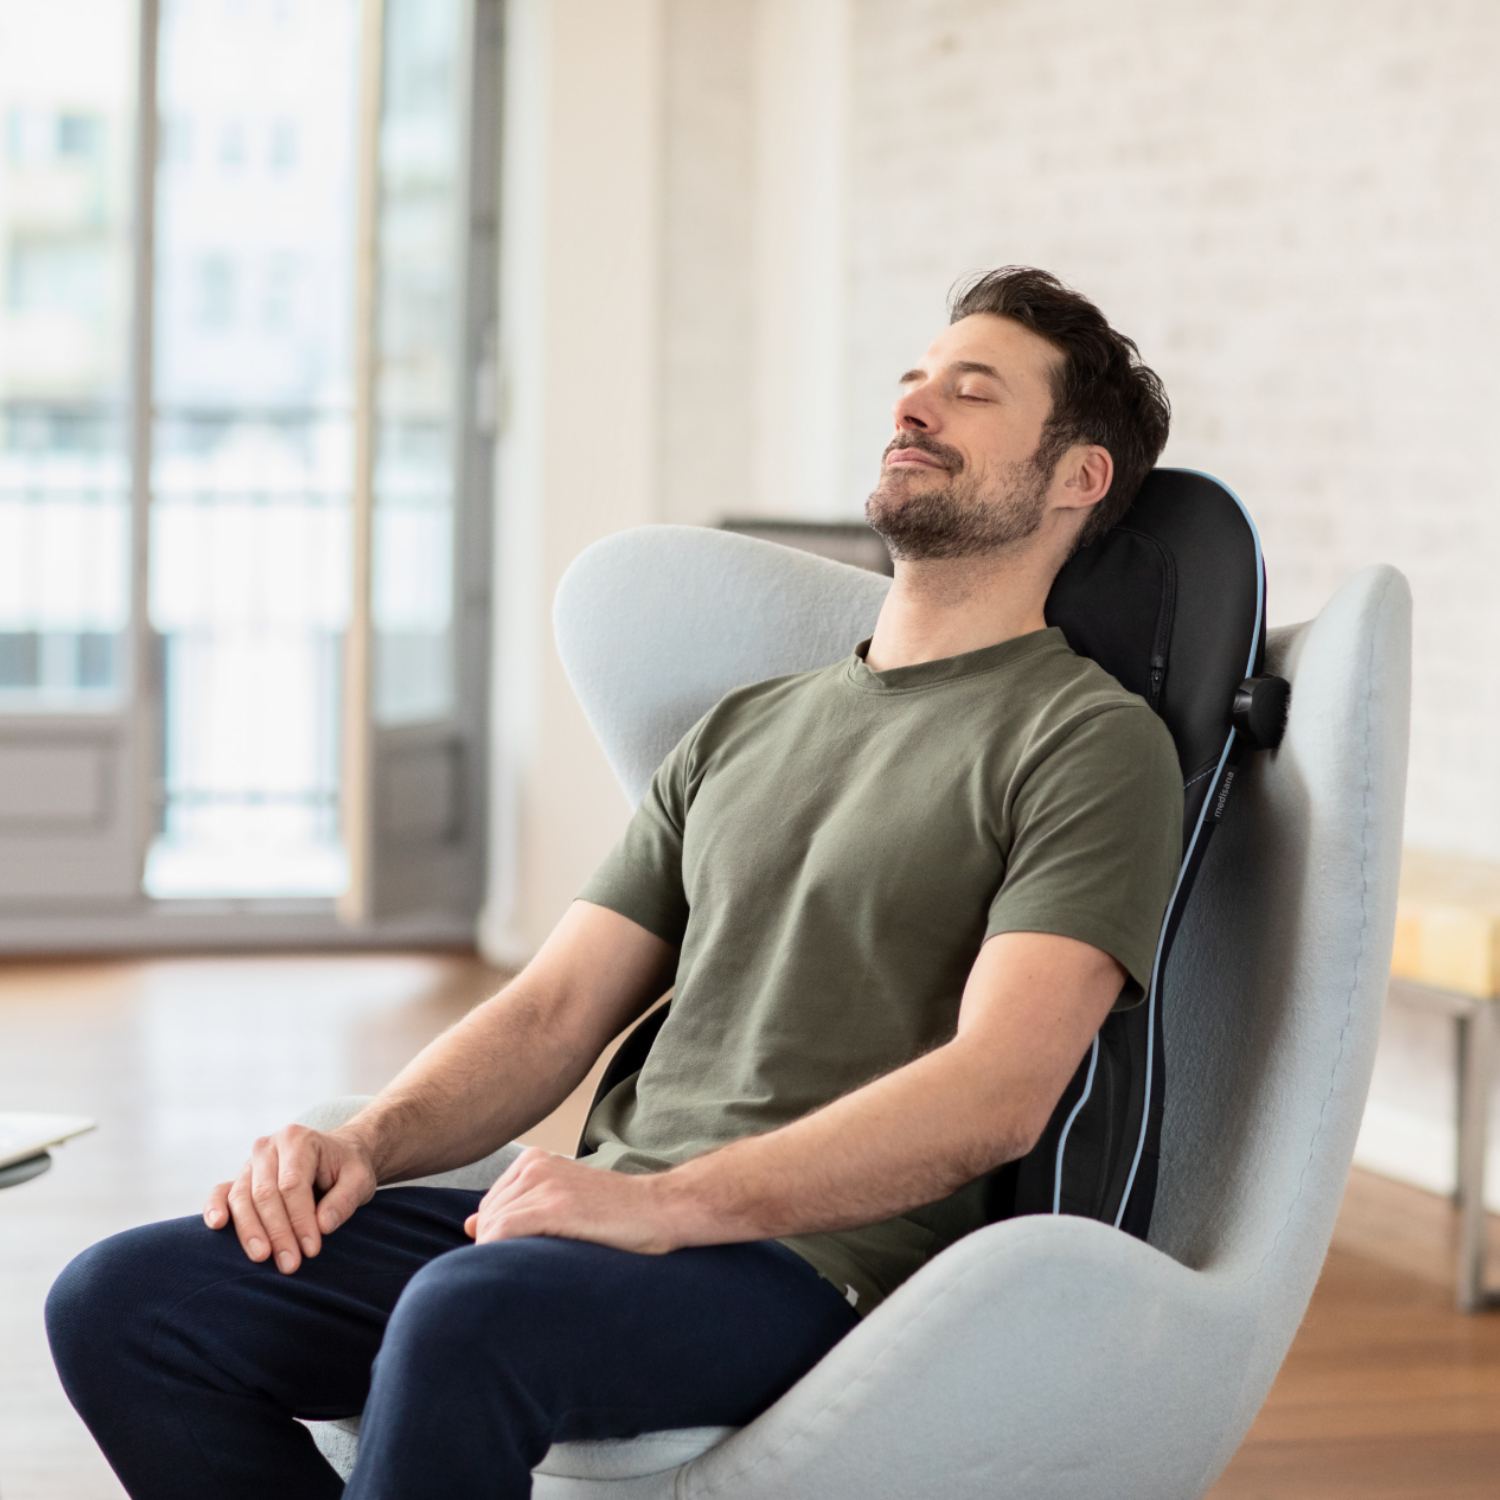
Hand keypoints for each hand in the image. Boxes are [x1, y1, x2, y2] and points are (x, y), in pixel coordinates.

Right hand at [204, 1125, 378, 1273]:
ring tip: (263, 1258)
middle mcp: (269, 1147)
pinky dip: (215, 1208)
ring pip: (242, 1198)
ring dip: (250, 1231)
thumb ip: (345, 1199)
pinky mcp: (240, 1179)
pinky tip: (217, 1226)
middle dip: (277, 1232)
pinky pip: (221, 1192)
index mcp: (298, 1140)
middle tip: (290, 1264)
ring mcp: (251, 1162)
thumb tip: (323, 1225)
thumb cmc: (347, 1169)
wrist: (336, 1158)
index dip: (300, 1220)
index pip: (293, 1185)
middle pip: (264, 1193)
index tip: (311, 1249)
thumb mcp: (360, 1179)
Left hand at [464, 1150, 690, 1255]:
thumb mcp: (561, 1201)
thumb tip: (469, 1226)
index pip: (489, 1209)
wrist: (659, 1210)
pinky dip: (501, 1256)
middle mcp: (534, 1165)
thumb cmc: (614, 1215)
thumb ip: (517, 1209)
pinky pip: (501, 1233)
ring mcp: (544, 1183)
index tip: (525, 1258)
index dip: (498, 1240)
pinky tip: (527, 1271)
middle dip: (498, 1249)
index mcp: (534, 1160)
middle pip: (486, 1218)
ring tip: (536, 1271)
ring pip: (490, 1227)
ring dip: (502, 1257)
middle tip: (531, 1270)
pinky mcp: (554, 1206)